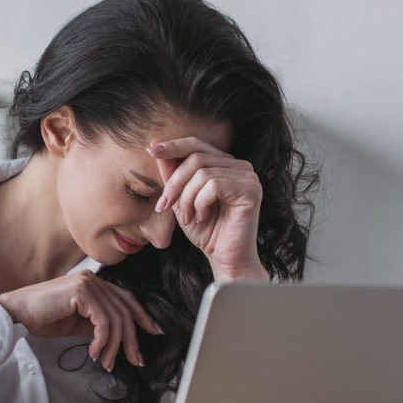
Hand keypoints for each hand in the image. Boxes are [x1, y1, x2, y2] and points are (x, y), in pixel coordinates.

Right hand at [0, 270, 162, 371]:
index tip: (153, 333)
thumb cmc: (40, 319)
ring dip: (114, 346)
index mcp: (92, 282)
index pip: (125, 298)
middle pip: (125, 309)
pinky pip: (103, 321)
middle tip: (135, 360)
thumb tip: (115, 338)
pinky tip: (94, 353)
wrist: (15, 315)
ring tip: (106, 362)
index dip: (142, 316)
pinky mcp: (81, 292)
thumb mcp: (75, 323)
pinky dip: (102, 341)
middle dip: (132, 338)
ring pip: (116, 318)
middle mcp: (92, 279)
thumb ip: (95, 324)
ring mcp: (87, 283)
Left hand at [149, 137, 268, 281]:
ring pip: (202, 173)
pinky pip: (214, 185)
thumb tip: (156, 149)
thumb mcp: (181, 200)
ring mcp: (248, 176)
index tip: (152, 150)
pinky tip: (202, 217)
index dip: (173, 146)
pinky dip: (200, 203)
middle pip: (196, 157)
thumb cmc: (205, 231)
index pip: (196, 144)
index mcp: (224, 164)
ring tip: (187, 217)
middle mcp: (239, 166)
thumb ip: (172, 176)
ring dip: (186, 198)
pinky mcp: (251, 190)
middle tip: (164, 205)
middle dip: (174, 183)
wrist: (224, 258)